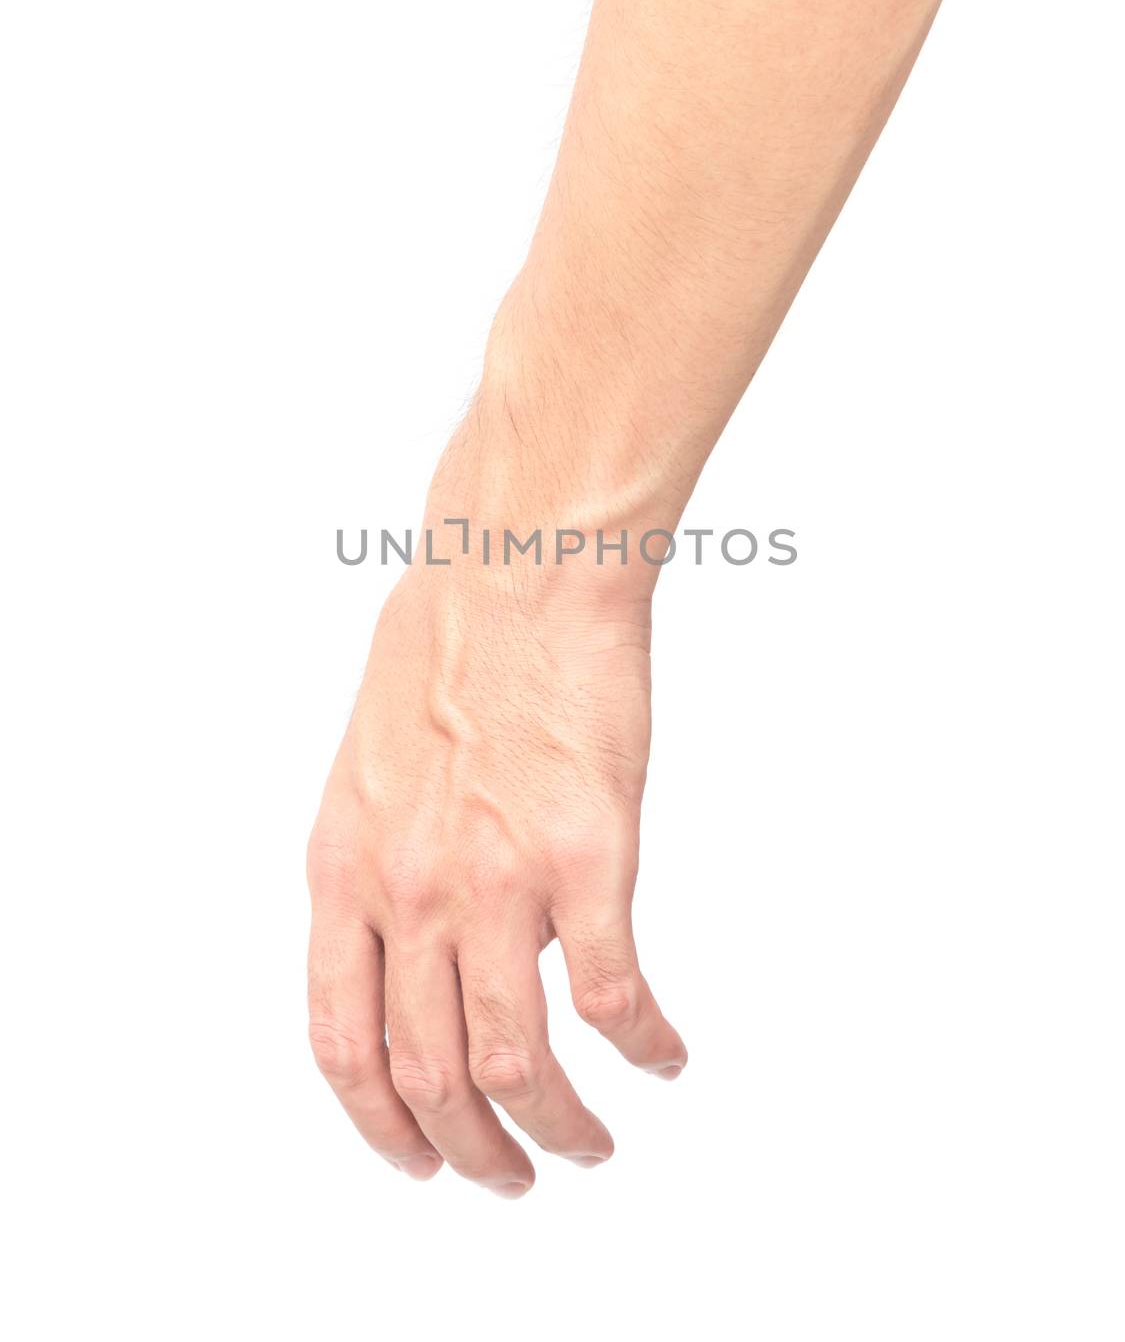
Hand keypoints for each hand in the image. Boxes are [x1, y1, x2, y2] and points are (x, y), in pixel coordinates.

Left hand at [306, 523, 686, 1196]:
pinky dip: (642, 1050)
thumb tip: (423, 937)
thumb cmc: (449, 643)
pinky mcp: (587, 859)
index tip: (416, 1155)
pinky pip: (613, 998)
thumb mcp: (370, 765)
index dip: (379, 1123)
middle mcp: (408, 892)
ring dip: (559, 1130)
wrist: (520, 570)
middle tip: (510, 1175)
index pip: (343, 1041)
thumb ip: (382, 864)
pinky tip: (662, 1059)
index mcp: (345, 869)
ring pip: (517, 1064)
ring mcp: (496, 881)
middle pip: (429, 1075)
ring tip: (589, 1148)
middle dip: (469, 1151)